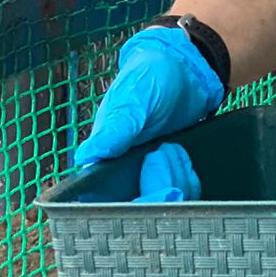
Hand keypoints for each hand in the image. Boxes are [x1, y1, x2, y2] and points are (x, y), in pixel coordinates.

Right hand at [73, 26, 222, 196]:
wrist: (187, 68)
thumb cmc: (152, 76)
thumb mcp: (133, 98)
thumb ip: (115, 128)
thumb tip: (88, 155)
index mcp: (103, 156)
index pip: (103, 200)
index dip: (129, 206)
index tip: (152, 194)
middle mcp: (121, 172)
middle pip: (136, 208)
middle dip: (159, 193)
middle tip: (168, 158)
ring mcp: (147, 173)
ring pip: (161, 204)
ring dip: (176, 181)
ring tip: (175, 148)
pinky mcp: (169, 172)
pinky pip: (178, 193)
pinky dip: (187, 181)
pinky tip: (187, 163)